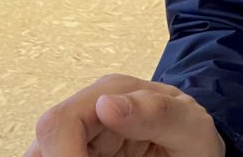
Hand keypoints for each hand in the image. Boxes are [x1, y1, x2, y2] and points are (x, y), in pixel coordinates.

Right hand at [25, 75, 225, 156]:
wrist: (200, 150)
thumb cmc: (196, 135)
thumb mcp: (192, 126)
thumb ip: (156, 111)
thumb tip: (105, 104)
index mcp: (111, 92)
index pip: (59, 123)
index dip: (62, 156)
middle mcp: (87, 112)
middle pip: (42, 146)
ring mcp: (81, 138)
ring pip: (43, 156)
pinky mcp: (81, 153)